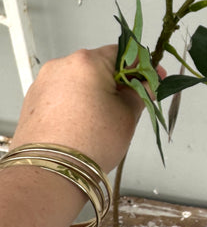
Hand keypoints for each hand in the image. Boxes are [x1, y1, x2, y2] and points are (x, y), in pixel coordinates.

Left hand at [11, 45, 143, 172]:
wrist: (50, 174)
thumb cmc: (91, 143)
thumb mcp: (128, 115)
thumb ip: (140, 92)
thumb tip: (144, 84)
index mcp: (87, 61)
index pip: (123, 53)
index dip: (142, 67)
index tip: (153, 79)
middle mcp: (61, 65)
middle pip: (99, 65)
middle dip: (118, 81)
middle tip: (133, 102)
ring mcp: (44, 83)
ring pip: (80, 80)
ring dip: (96, 92)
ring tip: (106, 118)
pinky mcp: (33, 101)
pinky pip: (63, 94)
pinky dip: (76, 103)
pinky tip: (85, 124)